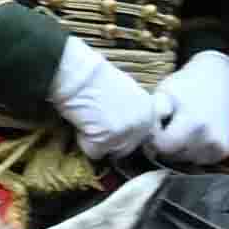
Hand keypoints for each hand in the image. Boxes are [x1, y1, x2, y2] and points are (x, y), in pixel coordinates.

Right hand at [47, 37, 167, 163]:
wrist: (79, 75)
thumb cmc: (96, 79)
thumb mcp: (126, 92)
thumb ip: (134, 112)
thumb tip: (127, 126)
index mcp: (149, 110)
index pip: (142, 136)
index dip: (124, 132)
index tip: (112, 124)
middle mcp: (143, 124)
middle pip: (127, 148)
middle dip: (111, 140)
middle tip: (97, 122)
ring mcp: (125, 134)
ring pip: (111, 152)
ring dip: (98, 141)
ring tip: (88, 121)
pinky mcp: (106, 141)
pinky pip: (94, 152)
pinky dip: (84, 142)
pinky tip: (81, 124)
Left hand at [151, 46, 228, 169]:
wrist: (216, 80)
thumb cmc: (184, 86)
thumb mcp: (163, 93)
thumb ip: (153, 115)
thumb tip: (146, 139)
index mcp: (193, 122)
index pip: (162, 146)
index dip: (153, 136)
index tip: (157, 124)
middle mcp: (209, 137)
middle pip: (172, 155)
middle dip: (165, 143)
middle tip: (170, 123)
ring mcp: (218, 146)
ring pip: (184, 159)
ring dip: (178, 148)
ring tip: (183, 126)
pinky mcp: (223, 151)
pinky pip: (197, 160)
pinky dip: (192, 150)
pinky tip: (194, 133)